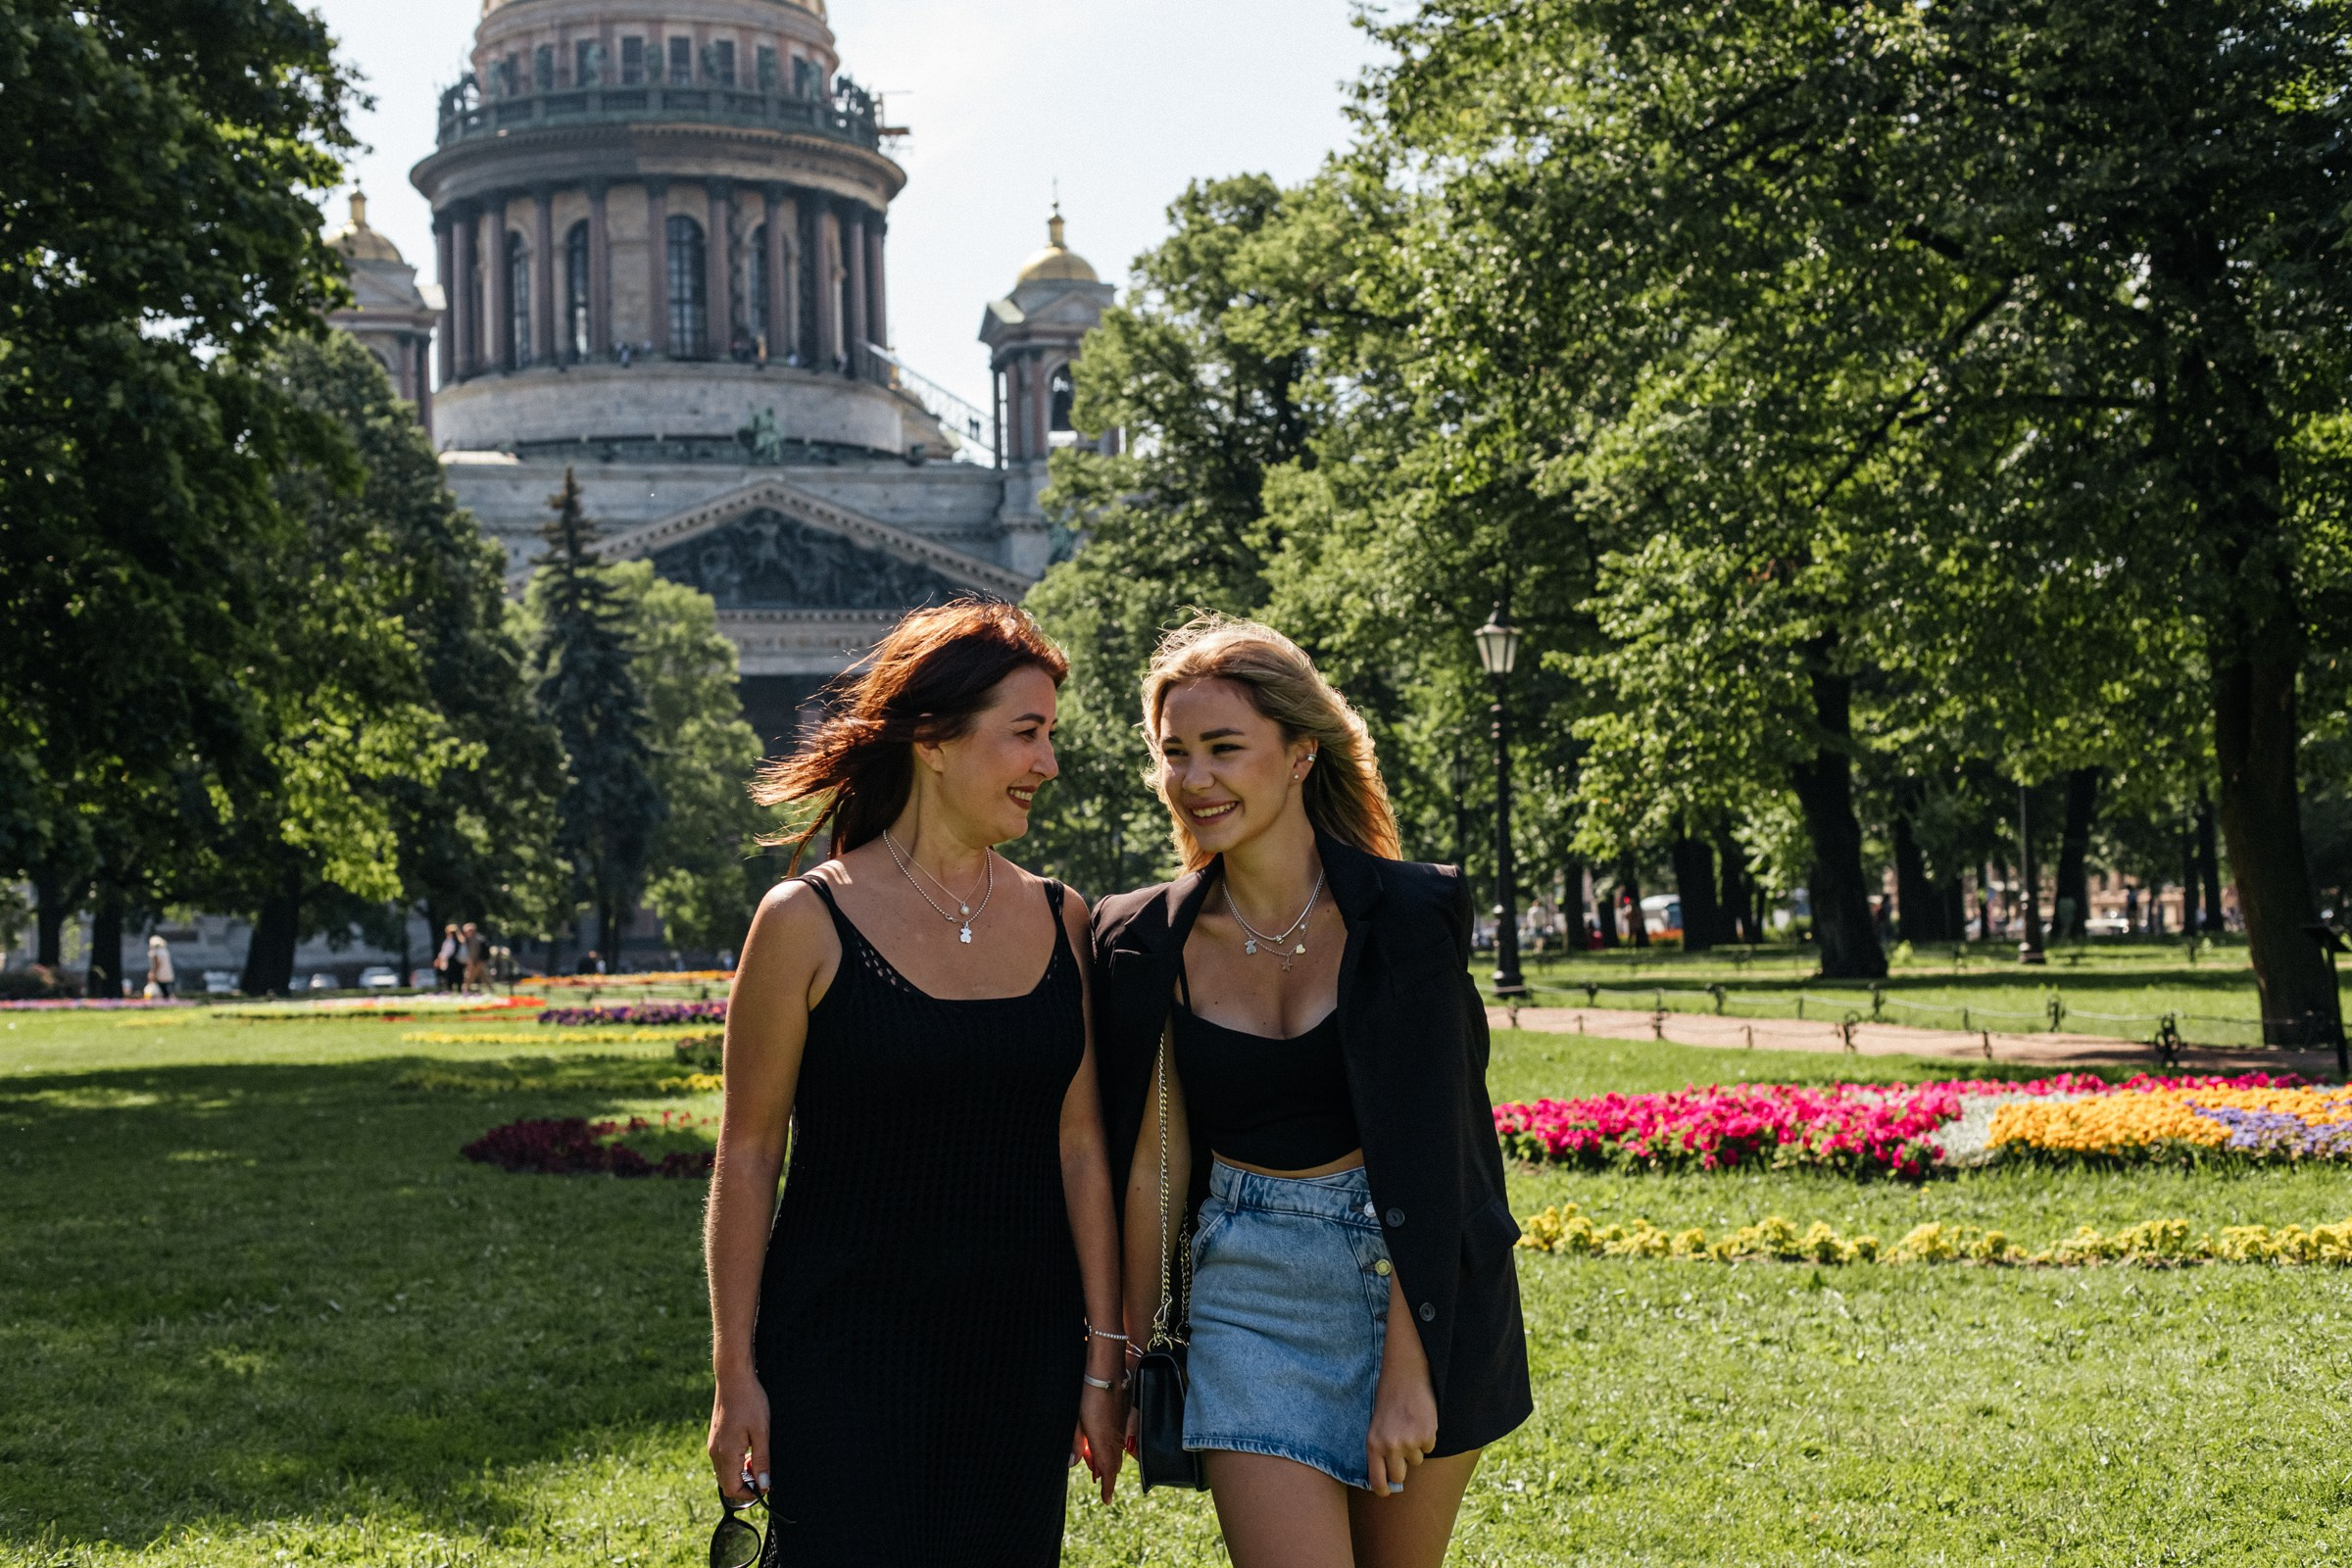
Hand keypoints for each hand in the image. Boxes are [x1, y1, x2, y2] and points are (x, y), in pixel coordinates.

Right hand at [708, 1366, 770, 1502]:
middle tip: (763, 1474)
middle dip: (745, 1485)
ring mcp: (713, 1445)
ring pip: (724, 1472)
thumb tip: (764, 1485)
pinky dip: (735, 1463)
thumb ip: (762, 1461)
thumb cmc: (750, 1402)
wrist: (733, 1378)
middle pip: (727, 1484)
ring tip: (757, 1459)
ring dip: (740, 1473)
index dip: (749, 1495)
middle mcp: (715, 1453)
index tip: (764, 1488)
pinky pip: (722, 1460)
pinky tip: (748, 1449)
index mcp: (726, 1454)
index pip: (732, 1489)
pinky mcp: (715, 1438)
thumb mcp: (762, 1432)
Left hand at [1075, 1382, 1125, 1501]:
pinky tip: (1107, 1443)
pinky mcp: (1126, 1417)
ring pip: (1118, 1451)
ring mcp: (1123, 1426)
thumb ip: (1075, 1442)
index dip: (1107, 1487)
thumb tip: (1072, 1463)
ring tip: (1100, 1467)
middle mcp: (1116, 1437)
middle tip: (1101, 1485)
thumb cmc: (1088, 1392)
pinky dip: (1114, 1447)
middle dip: (1108, 1476)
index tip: (1106, 1500)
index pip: (1107, 1472)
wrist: (1107, 1369)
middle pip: (1114, 1464)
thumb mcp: (1077, 1419)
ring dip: (1110, 1461)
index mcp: (1103, 1441)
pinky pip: (1122, 1439)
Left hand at [1364, 1361, 1437, 1496]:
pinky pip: (1429, 1447)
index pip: (1377, 1480)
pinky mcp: (1427, 1435)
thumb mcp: (1376, 1425)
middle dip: (1403, 1467)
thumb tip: (1392, 1477)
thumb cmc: (1388, 1398)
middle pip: (1399, 1475)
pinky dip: (1427, 1437)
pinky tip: (1420, 1419)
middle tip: (1402, 1449)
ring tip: (1409, 1424)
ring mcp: (1409, 1442)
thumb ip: (1381, 1449)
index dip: (1384, 1489)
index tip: (1388, 1491)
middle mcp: (1390, 1446)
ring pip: (1416, 1460)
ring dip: (1415, 1448)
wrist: (1405, 1374)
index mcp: (1373, 1444)